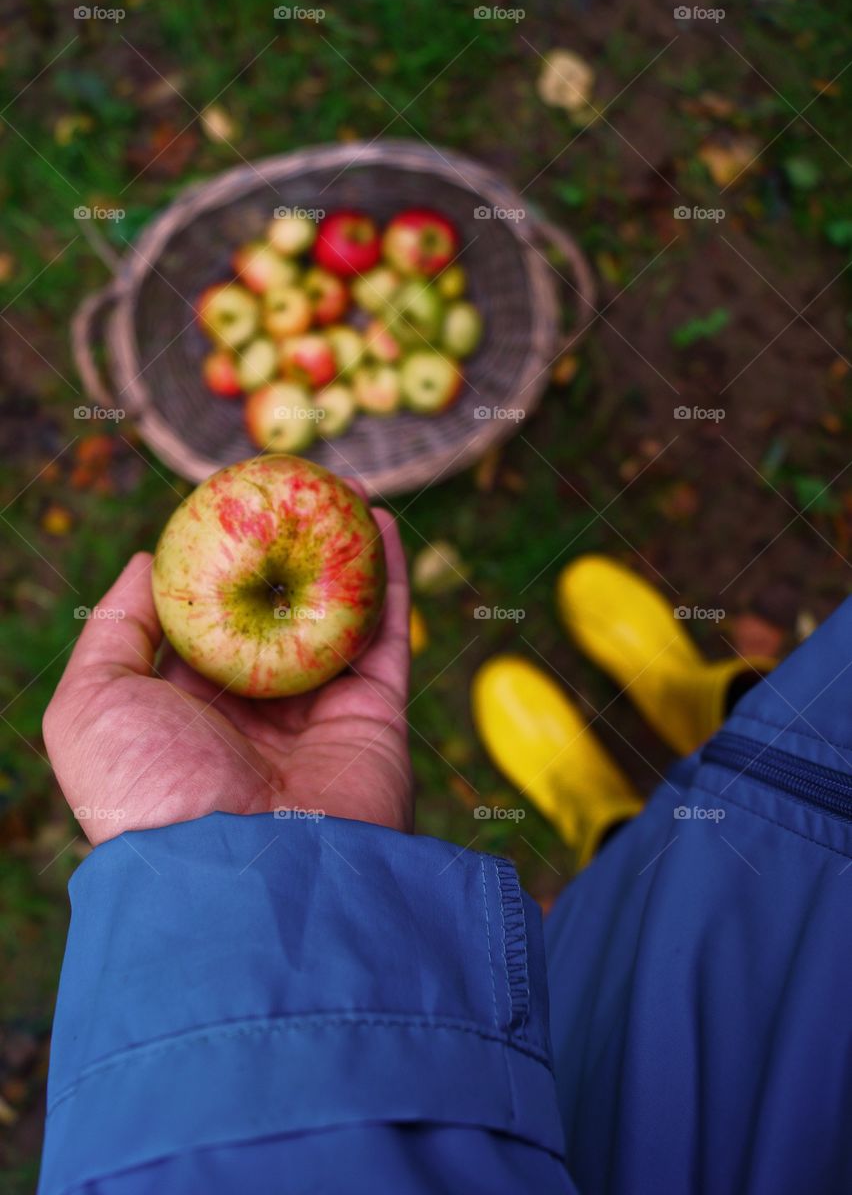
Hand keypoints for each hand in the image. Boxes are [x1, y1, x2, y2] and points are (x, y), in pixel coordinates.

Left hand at [43, 508, 411, 844]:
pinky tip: (379, 523)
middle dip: (281, 557)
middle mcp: (254, 718)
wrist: (246, 878)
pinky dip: (389, 580)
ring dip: (341, 557)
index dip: (212, 569)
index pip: (202, 629)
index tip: (223, 512)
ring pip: (334, 620)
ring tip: (340, 492)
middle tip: (289, 495)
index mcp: (187, 717)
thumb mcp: (92, 704)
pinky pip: (385, 638)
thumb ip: (115, 631)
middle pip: (274, 618)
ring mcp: (319, 719)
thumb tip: (149, 563)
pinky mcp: (374, 720)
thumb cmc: (153, 791)